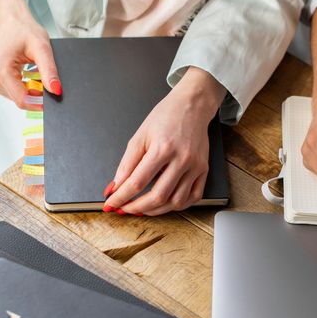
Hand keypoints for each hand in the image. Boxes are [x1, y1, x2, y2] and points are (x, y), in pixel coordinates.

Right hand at [0, 0, 60, 108]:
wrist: (13, 22)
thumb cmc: (24, 30)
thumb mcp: (42, 48)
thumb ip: (49, 70)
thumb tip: (56, 90)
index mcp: (1, 70)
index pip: (22, 99)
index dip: (40, 102)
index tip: (52, 95)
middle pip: (20, 99)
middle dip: (36, 94)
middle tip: (43, 77)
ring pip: (18, 98)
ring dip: (31, 90)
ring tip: (34, 71)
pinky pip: (15, 93)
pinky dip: (25, 87)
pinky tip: (28, 73)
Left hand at [103, 67, 225, 215]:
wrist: (192, 107)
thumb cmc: (165, 117)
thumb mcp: (140, 136)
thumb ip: (127, 163)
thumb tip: (116, 186)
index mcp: (163, 148)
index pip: (138, 182)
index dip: (122, 196)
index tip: (112, 203)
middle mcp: (182, 159)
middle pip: (158, 196)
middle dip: (137, 208)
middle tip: (125, 208)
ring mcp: (196, 167)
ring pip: (176, 202)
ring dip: (156, 210)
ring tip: (143, 208)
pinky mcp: (204, 170)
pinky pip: (194, 197)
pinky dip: (178, 206)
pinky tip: (165, 204)